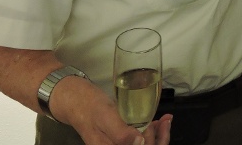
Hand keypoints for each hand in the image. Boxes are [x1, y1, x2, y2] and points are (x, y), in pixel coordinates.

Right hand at [52, 77, 169, 144]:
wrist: (77, 100)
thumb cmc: (89, 107)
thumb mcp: (106, 116)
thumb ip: (120, 132)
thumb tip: (138, 142)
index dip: (153, 142)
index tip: (160, 126)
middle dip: (157, 138)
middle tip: (163, 121)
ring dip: (158, 135)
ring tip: (165, 120)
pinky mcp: (122, 139)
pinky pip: (139, 139)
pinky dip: (152, 131)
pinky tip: (159, 121)